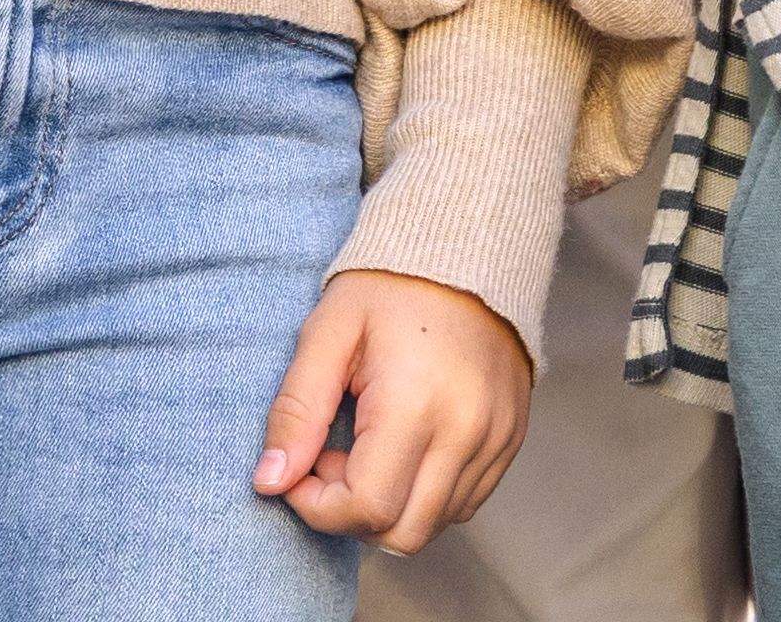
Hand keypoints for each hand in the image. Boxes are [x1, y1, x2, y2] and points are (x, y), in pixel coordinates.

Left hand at [254, 269, 531, 553]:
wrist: (468, 246)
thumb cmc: (389, 286)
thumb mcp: (328, 333)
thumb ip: (297, 410)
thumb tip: (269, 482)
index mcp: (416, 406)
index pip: (365, 510)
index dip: (319, 506)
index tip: (305, 464)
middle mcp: (466, 433)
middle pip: (403, 534)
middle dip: (353, 514)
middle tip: (335, 456)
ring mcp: (496, 440)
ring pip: (434, 525)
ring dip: (390, 506)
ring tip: (371, 445)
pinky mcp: (511, 440)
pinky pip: (464, 503)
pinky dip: (426, 494)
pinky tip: (406, 447)